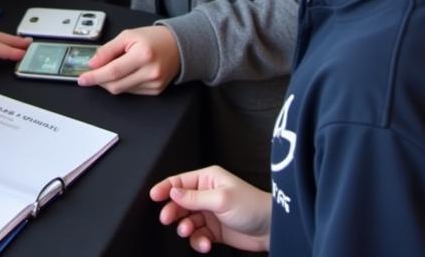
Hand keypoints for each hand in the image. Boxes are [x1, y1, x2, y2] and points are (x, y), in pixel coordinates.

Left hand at [77, 25, 179, 94]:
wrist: (178, 45)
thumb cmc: (153, 38)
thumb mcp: (128, 35)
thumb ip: (108, 49)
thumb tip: (92, 63)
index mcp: (143, 54)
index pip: (113, 71)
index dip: (95, 76)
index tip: (82, 79)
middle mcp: (150, 71)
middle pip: (116, 85)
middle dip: (100, 81)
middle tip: (92, 73)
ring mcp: (154, 84)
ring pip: (122, 90)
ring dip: (111, 82)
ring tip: (115, 67)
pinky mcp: (155, 91)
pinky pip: (132, 92)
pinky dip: (123, 84)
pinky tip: (127, 73)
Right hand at [149, 166, 271, 252]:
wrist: (271, 229)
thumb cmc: (250, 205)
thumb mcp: (220, 199)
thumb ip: (194, 197)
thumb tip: (172, 192)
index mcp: (207, 179)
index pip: (180, 181)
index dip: (165, 188)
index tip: (153, 196)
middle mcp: (206, 194)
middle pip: (180, 202)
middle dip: (173, 211)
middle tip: (167, 220)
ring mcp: (209, 213)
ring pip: (187, 221)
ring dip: (186, 228)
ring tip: (190, 232)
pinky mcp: (214, 230)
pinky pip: (198, 235)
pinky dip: (198, 241)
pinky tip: (205, 244)